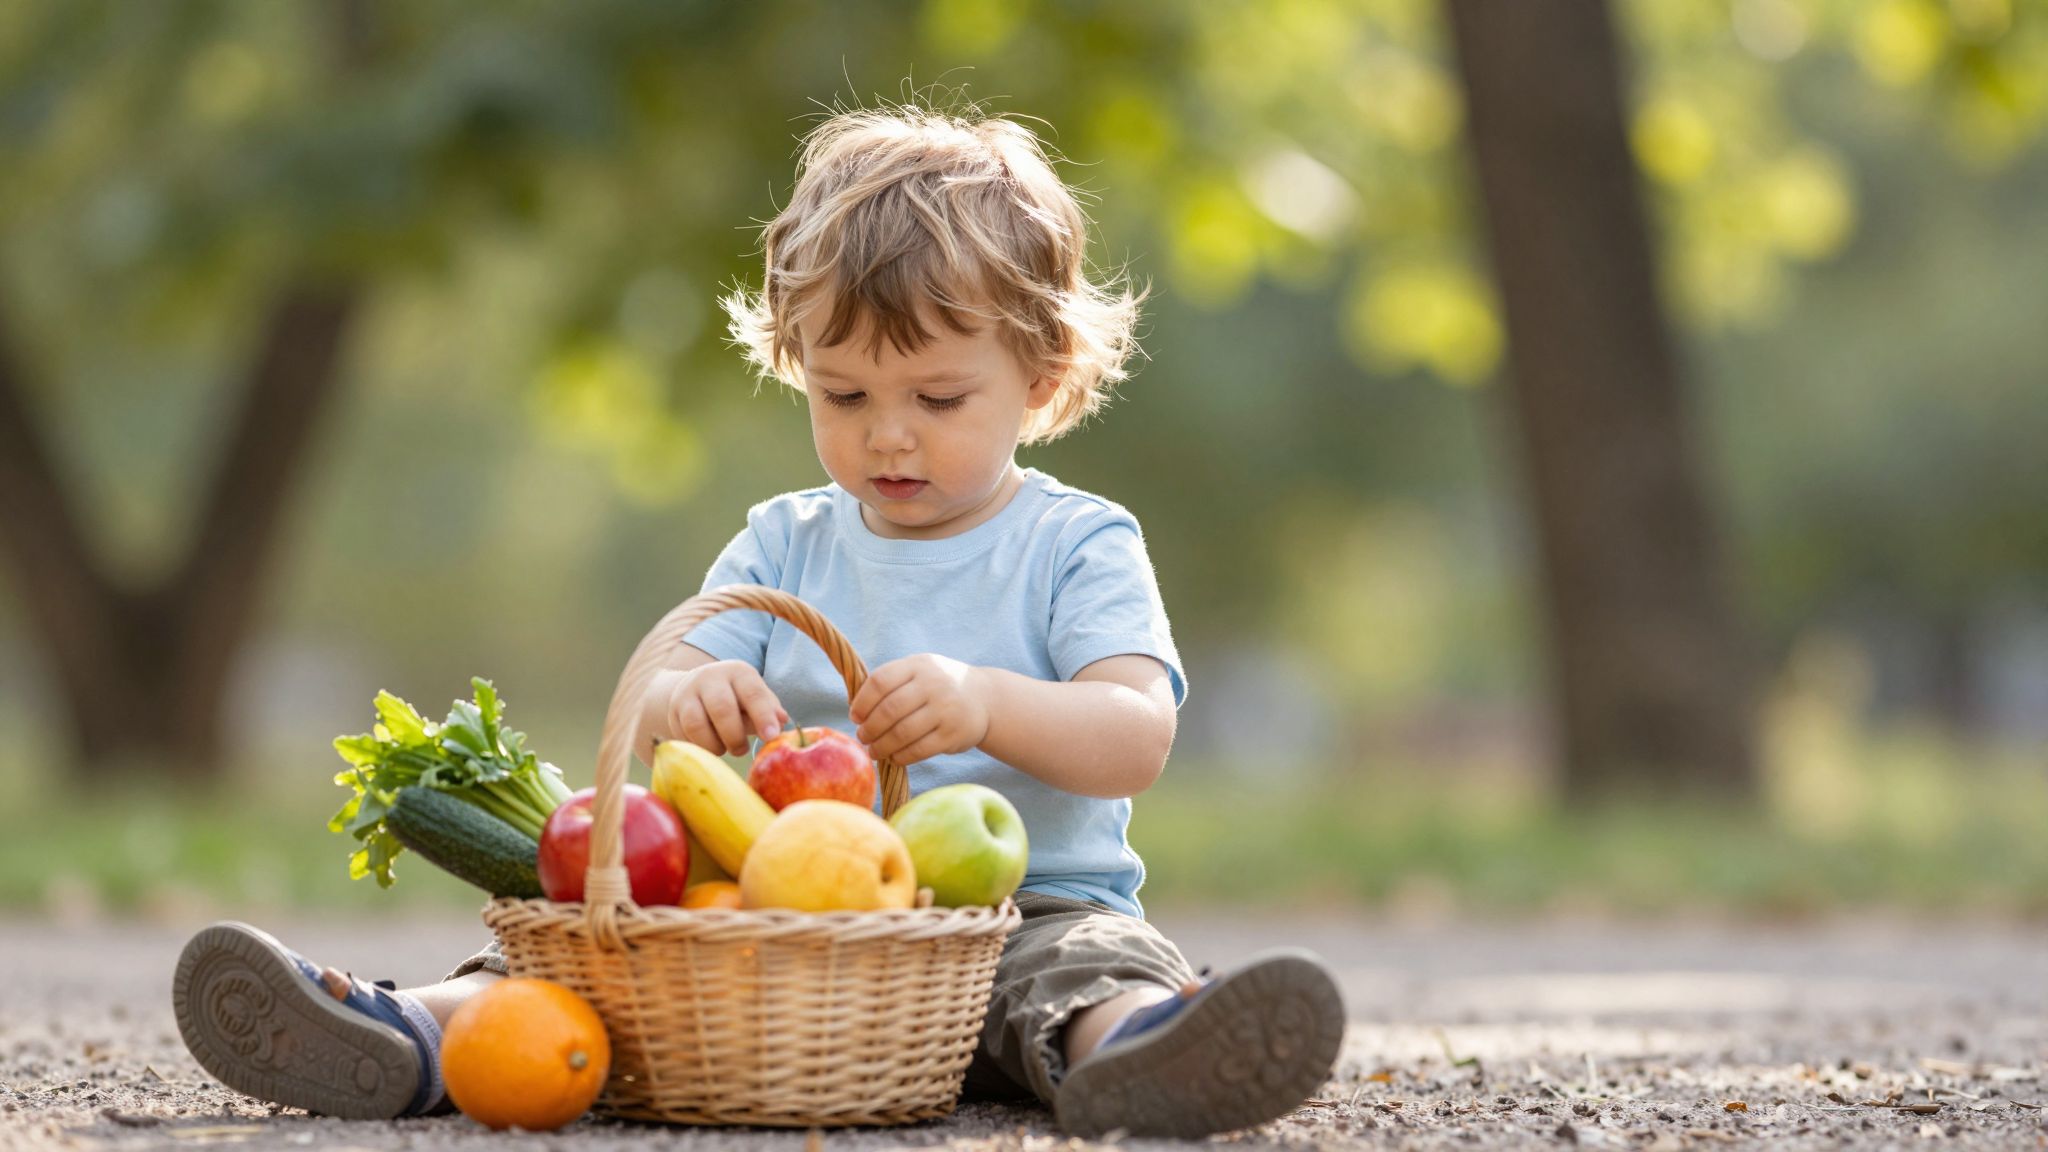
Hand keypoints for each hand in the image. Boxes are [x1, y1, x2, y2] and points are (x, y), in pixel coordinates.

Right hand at [640, 661, 788, 757]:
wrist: (696, 689)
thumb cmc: (737, 698)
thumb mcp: (755, 698)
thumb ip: (769, 709)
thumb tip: (782, 720)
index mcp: (738, 672)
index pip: (753, 693)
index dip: (763, 716)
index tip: (771, 737)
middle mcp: (710, 677)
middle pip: (722, 708)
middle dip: (735, 736)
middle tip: (742, 749)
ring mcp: (688, 693)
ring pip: (697, 724)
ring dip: (715, 744)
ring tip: (725, 749)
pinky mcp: (673, 711)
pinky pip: (684, 735)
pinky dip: (700, 747)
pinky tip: (710, 746)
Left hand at [848, 654, 990, 766]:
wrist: (984, 698)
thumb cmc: (939, 686)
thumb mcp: (920, 671)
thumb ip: (891, 682)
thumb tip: (856, 710)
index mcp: (919, 665)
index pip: (880, 681)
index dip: (862, 702)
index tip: (856, 716)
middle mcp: (933, 684)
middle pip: (889, 710)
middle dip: (869, 728)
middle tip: (863, 737)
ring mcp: (945, 710)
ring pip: (901, 733)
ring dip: (881, 746)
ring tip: (874, 751)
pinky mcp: (952, 735)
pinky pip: (918, 750)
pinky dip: (900, 757)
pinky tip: (894, 757)